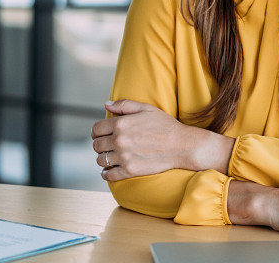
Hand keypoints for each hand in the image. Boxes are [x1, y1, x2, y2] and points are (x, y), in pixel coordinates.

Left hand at [91, 100, 233, 180]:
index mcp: (121, 124)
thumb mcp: (146, 109)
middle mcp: (119, 140)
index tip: (100, 134)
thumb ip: (124, 105)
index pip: (96, 129)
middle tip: (107, 146)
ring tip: (110, 157)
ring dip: (103, 159)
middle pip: (96, 145)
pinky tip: (110, 171)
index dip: (97, 132)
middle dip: (100, 145)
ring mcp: (124, 157)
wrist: (182, 145)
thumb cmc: (165, 125)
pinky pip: (109, 175)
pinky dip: (106, 174)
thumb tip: (106, 104)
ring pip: (101, 160)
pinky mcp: (130, 171)